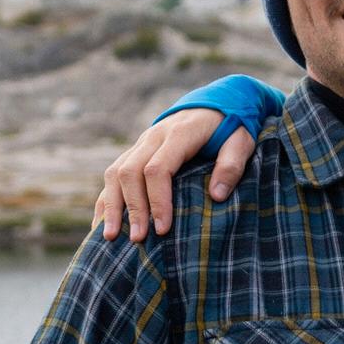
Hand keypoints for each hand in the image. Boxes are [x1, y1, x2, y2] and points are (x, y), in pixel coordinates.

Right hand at [94, 110, 255, 241]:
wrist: (214, 103)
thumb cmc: (230, 127)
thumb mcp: (241, 141)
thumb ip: (231, 165)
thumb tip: (217, 196)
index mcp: (179, 134)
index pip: (158, 169)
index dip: (157, 200)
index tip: (163, 228)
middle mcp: (153, 136)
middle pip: (130, 172)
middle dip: (133, 208)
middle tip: (138, 239)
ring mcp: (141, 143)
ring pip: (115, 172)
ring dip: (112, 206)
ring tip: (112, 237)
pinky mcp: (136, 151)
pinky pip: (113, 174)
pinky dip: (106, 199)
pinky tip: (102, 224)